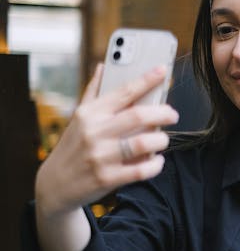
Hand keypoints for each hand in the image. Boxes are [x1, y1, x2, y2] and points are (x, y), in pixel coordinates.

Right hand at [35, 63, 178, 215]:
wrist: (55, 184)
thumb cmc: (73, 146)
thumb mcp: (79, 118)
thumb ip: (93, 92)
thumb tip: (104, 66)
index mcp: (90, 113)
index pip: (123, 91)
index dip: (146, 80)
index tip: (162, 70)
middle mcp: (95, 132)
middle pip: (139, 116)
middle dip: (163, 113)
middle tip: (172, 114)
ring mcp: (101, 156)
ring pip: (144, 143)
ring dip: (161, 140)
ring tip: (162, 139)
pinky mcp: (108, 178)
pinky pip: (142, 170)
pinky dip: (156, 164)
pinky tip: (157, 160)